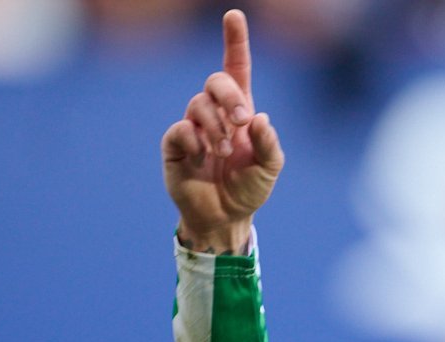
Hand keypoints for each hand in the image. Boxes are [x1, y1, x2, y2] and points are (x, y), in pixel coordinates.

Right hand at [161, 9, 284, 253]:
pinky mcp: (176, 144)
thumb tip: (260, 118)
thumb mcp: (268, 169)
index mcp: (240, 111)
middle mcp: (215, 112)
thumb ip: (269, 144)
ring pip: (198, 104)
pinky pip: (181, 129)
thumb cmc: (248, 190)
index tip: (234, 16)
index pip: (237, 68)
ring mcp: (193, 126)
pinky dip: (195, 141)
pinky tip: (203, 157)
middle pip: (216, 81)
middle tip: (242, 120)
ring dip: (216, 127)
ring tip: (224, 151)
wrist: (225, 218)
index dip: (235, 41)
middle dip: (230, 96)